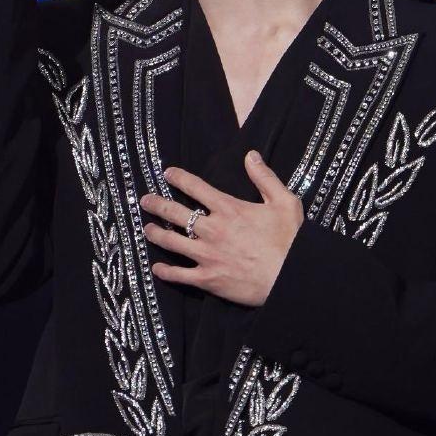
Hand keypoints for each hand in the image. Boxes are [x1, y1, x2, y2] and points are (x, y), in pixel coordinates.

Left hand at [139, 150, 304, 306]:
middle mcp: (212, 230)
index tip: (167, 174)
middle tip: (144, 201)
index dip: (179, 178)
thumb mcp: (284, 201)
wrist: (291, 277)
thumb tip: (250, 155)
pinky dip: (165, 271)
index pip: (196, 188)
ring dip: (156, 234)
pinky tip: (156, 268)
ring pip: (171, 242)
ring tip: (146, 229)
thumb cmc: (290, 239)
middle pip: (175, 213)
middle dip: (157, 204)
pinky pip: (179, 275)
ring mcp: (207, 255)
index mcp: (228, 209)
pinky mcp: (208, 279)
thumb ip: (265, 177)